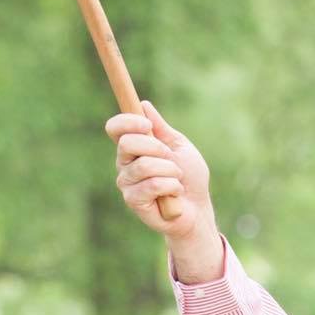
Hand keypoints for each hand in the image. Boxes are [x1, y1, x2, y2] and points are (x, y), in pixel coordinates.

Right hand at [106, 100, 213, 245]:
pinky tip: (175, 194)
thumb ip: (161, 129)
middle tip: (171, 159)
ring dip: (170, 170)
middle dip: (156, 148)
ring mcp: (126, 183)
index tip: (148, 125)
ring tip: (177, 180)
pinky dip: (171, 187)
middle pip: (126, 143)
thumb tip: (144, 105)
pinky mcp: (133, 201)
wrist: (198, 209)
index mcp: (133, 147)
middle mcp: (124, 163)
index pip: (115, 128)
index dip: (128, 122)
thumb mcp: (179, 147)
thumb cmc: (190, 178)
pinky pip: (152, 185)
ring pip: (144, 165)